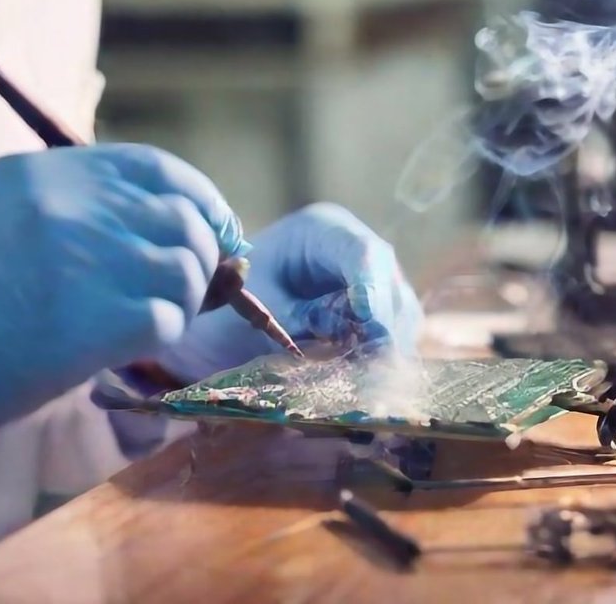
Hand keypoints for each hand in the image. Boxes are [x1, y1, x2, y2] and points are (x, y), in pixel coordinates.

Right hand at [0, 145, 245, 469]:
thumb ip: (65, 204)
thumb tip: (149, 223)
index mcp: (44, 171)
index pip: (155, 168)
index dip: (197, 198)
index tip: (211, 228)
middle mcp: (68, 203)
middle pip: (180, 216)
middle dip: (199, 255)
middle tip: (191, 290)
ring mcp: (81, 258)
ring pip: (183, 268)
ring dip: (180, 301)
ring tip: (150, 322)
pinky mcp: (88, 321)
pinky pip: (164, 319)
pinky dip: (162, 338)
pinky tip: (130, 349)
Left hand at [161, 203, 420, 380]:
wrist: (215, 312)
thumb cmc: (230, 302)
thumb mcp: (261, 308)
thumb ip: (305, 318)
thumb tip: (352, 340)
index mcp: (322, 231)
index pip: (363, 254)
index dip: (373, 294)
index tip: (374, 335)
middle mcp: (353, 247)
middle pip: (389, 283)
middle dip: (385, 329)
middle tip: (374, 374)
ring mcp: (368, 278)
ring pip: (400, 310)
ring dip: (388, 348)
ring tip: (367, 383)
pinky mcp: (372, 308)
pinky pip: (393, 330)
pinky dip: (383, 356)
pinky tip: (366, 381)